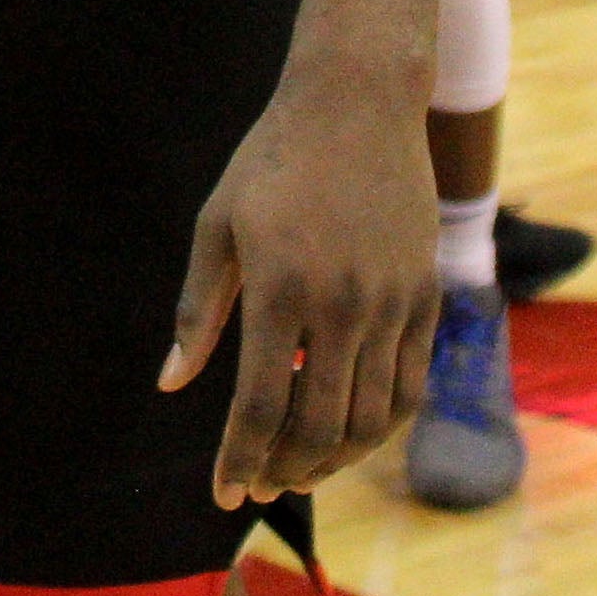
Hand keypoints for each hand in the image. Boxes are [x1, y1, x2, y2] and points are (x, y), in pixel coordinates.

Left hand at [161, 56, 436, 507]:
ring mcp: (392, 301)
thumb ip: (196, 312)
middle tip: (261, 486)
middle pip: (319, 429)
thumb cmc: (273, 160)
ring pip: (370, 419)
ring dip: (334, 459)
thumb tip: (171, 385)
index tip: (224, 494)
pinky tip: (352, 431)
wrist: (358, 101)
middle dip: (284, 472)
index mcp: (279, 289)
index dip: (239, 462)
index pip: (260, 409)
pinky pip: (410, 386)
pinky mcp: (426, 294)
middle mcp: (342, 305)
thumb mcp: (216, 226)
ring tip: (302, 468)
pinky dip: (382, 424)